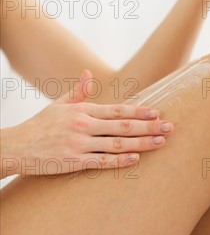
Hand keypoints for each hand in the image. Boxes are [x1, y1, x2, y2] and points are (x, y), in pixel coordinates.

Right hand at [3, 70, 173, 176]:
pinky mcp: (74, 161)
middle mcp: (83, 125)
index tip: (158, 112)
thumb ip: (78, 92)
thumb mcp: (58, 105)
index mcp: (82, 110)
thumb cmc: (39, 126)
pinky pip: (102, 161)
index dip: (139, 111)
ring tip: (160, 143)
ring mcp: (79, 143)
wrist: (16, 146)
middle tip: (169, 128)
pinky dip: (120, 160)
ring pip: (117, 143)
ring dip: (142, 143)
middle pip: (123, 126)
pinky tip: (136, 159)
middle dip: (149, 126)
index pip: (117, 110)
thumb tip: (89, 74)